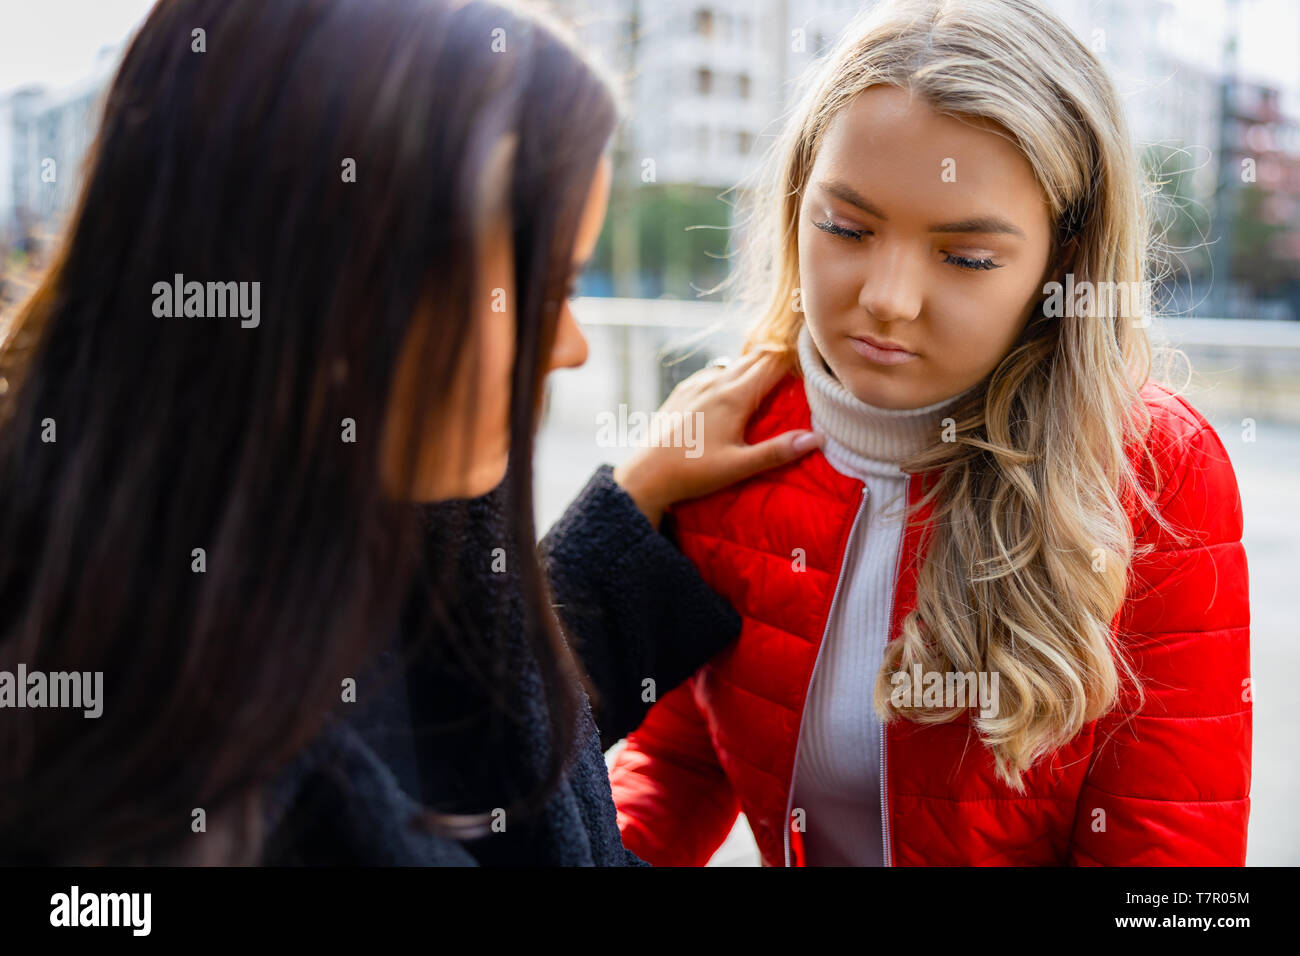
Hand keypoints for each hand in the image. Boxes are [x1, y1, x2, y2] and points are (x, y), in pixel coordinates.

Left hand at [612, 349, 823, 528]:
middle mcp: (715, 382)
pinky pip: (714, 373)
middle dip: (780, 356)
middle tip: (801, 361)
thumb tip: (816, 438)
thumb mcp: (739, 466)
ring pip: (734, 363)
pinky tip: (734, 389)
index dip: (796, 355)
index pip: (774, 362)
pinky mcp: (682, 392)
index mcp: (734, 397)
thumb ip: (777, 452)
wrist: (645, 475)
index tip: (815, 354)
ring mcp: (696, 384)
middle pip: (756, 357)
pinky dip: (731, 374)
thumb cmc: (693, 472)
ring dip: (755, 366)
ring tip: (772, 376)